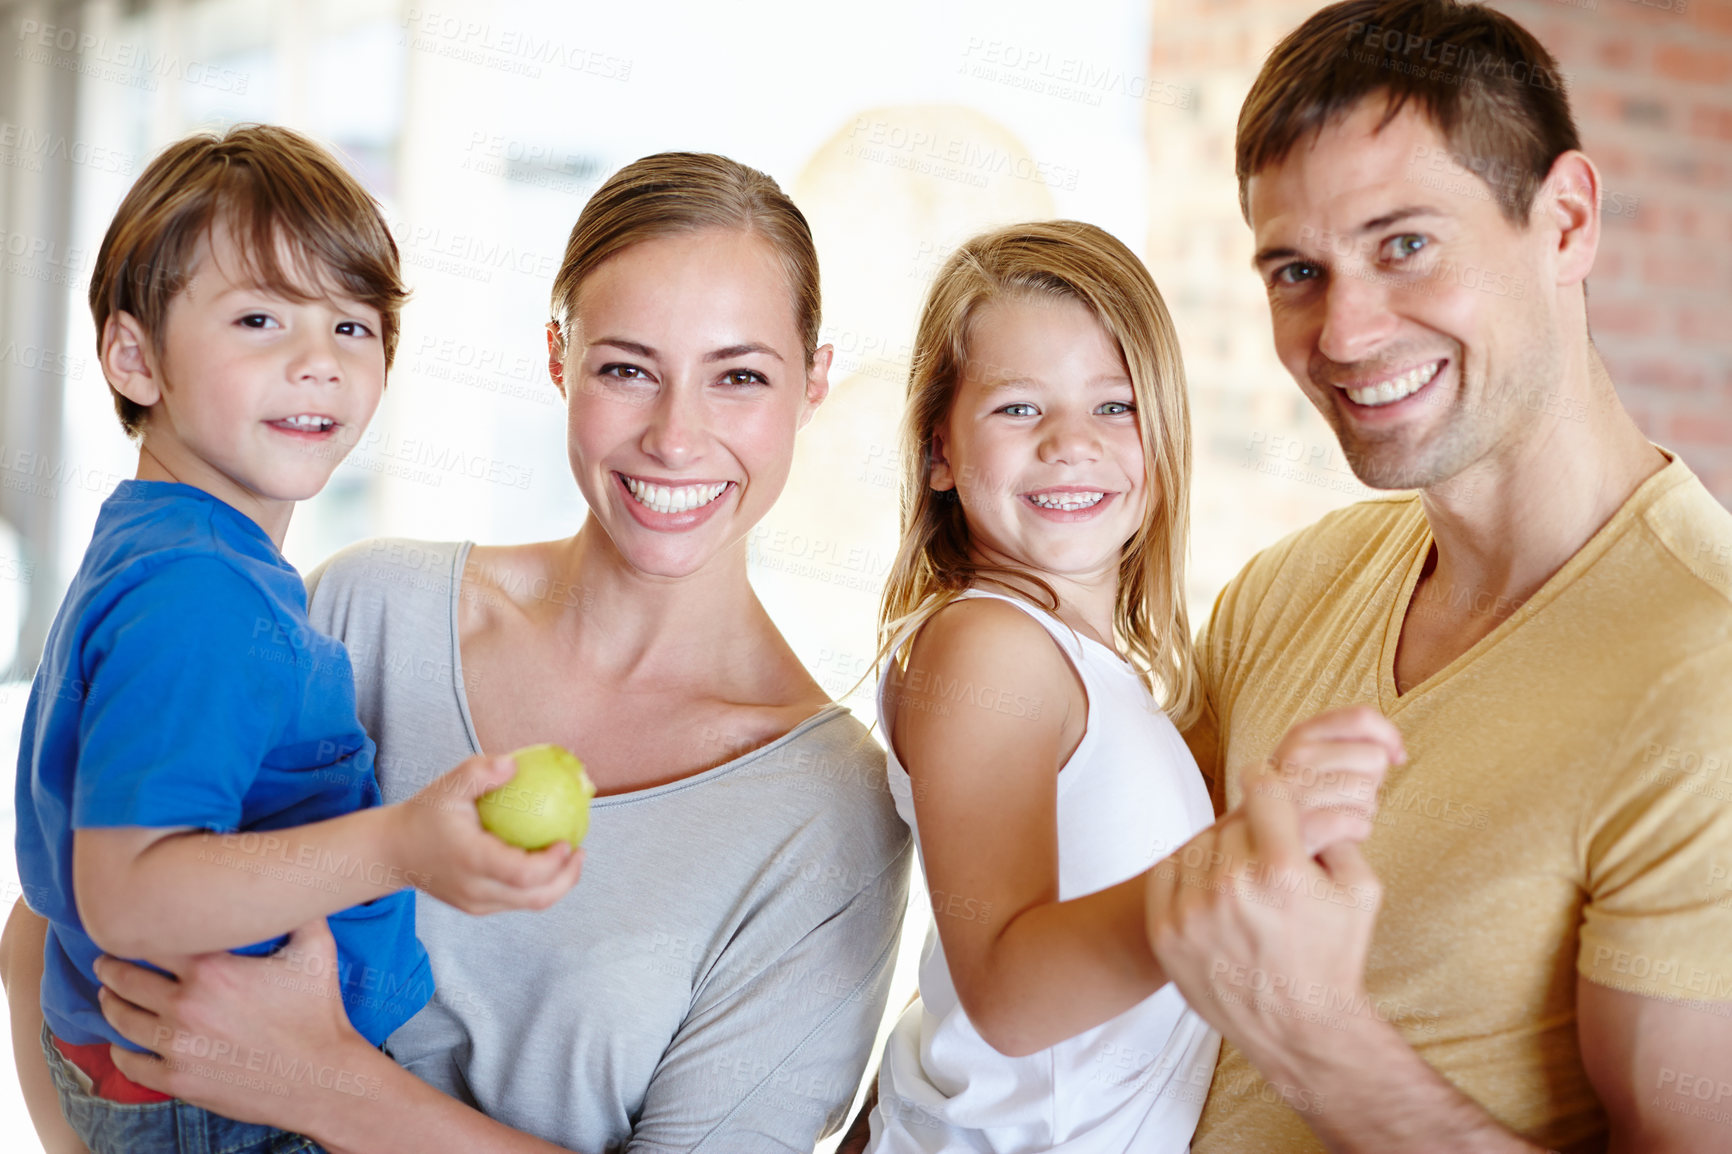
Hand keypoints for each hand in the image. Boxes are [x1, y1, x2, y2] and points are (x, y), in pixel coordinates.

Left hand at [95, 919, 383, 1133]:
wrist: (321, 1076)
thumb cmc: (319, 1012)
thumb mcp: (317, 950)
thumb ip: (300, 910)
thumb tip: (295, 877)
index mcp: (212, 970)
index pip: (152, 942)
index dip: (137, 932)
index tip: (131, 929)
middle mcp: (185, 1006)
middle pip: (126, 980)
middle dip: (111, 968)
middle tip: (104, 962)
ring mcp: (178, 1046)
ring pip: (122, 1021)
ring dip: (110, 1005)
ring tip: (108, 997)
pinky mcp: (177, 1079)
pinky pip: (132, 1065)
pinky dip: (119, 1053)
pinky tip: (119, 1044)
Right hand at [394, 754, 585, 913]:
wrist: (393, 852)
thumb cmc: (424, 814)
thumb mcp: (446, 786)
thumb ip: (479, 773)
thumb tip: (514, 764)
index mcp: (471, 861)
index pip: (522, 873)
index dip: (553, 864)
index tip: (568, 841)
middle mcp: (476, 889)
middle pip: (535, 897)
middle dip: (567, 878)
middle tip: (580, 850)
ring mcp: (476, 904)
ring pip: (529, 903)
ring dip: (557, 883)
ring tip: (570, 856)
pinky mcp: (477, 907)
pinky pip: (516, 900)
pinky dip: (537, 885)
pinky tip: (546, 860)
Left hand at [1145, 768, 1384, 1084]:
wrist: (1300, 1029)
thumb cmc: (1335, 956)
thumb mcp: (1361, 890)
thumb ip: (1338, 833)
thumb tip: (1311, 792)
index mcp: (1283, 871)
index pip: (1262, 790)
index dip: (1268, 786)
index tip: (1266, 788)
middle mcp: (1233, 887)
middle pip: (1233, 822)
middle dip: (1253, 836)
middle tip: (1266, 862)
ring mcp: (1194, 911)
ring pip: (1199, 846)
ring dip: (1219, 856)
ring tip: (1243, 887)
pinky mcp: (1167, 932)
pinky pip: (1167, 873)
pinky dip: (1186, 876)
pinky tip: (1210, 893)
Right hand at [1262, 705, 1402, 854]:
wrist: (1249, 845)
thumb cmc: (1294, 803)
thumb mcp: (1308, 761)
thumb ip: (1345, 744)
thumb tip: (1396, 752)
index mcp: (1299, 736)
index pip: (1361, 718)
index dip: (1389, 736)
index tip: (1397, 756)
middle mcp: (1293, 757)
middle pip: (1375, 758)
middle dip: (1373, 781)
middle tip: (1345, 797)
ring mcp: (1294, 792)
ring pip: (1369, 794)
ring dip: (1363, 811)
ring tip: (1337, 816)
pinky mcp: (1300, 827)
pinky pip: (1357, 823)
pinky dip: (1356, 832)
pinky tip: (1338, 836)